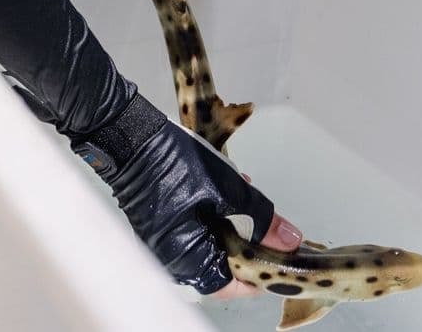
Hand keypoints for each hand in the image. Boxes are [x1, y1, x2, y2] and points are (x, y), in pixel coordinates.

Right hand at [71, 95, 301, 293]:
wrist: (132, 136)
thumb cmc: (175, 165)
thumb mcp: (230, 191)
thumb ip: (263, 219)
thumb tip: (289, 241)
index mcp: (187, 258)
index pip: (229, 286)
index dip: (257, 275)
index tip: (278, 260)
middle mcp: (172, 258)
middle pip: (221, 263)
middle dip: (249, 242)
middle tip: (270, 225)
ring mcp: (164, 240)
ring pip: (210, 242)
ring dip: (234, 223)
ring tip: (249, 194)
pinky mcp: (162, 222)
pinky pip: (195, 227)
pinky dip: (215, 213)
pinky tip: (229, 186)